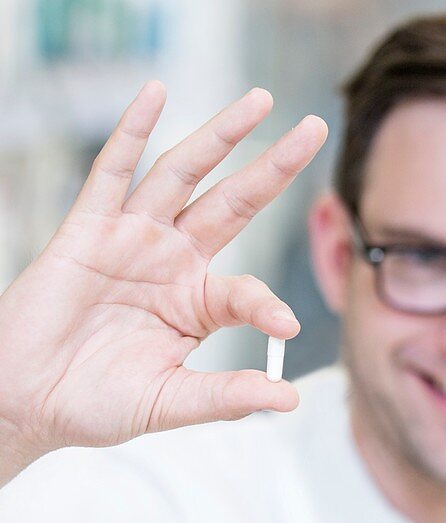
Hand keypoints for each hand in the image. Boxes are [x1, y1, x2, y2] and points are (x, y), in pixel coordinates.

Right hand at [0, 81, 327, 483]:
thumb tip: (288, 402)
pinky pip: (111, 172)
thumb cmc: (96, 402)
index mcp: (198, 302)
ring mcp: (132, 239)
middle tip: (314, 129)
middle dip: (273, 165)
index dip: (267, 304)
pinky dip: (132, 132)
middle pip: (234, 201)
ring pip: (183, 174)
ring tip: (260, 101)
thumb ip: (227, 397)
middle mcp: (173, 260)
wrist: (27, 403)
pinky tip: (155, 94)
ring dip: (220, 135)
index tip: (287, 325)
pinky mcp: (87, 229)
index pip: (247, 289)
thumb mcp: (172, 403)